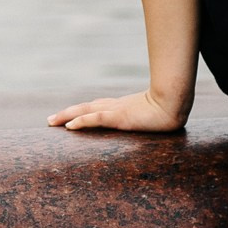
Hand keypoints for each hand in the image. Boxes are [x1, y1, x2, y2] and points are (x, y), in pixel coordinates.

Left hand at [48, 89, 187, 132]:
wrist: (177, 101)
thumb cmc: (171, 107)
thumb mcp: (155, 114)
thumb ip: (148, 117)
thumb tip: (152, 120)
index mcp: (123, 106)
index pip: (96, 108)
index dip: (80, 112)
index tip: (67, 117)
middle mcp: (115, 106)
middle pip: (85, 108)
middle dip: (66, 114)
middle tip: (49, 120)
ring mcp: (116, 110)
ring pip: (85, 111)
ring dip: (66, 116)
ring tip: (51, 122)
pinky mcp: (120, 117)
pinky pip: (96, 119)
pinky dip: (81, 121)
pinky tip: (69, 126)